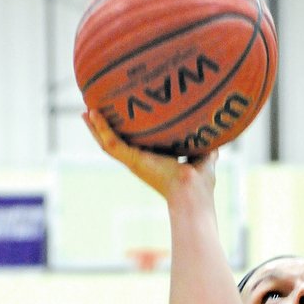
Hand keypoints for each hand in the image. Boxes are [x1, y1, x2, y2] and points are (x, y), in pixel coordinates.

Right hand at [83, 109, 216, 202]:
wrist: (193, 193)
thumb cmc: (200, 184)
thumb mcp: (204, 157)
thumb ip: (206, 146)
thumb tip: (217, 133)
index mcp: (153, 162)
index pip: (135, 145)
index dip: (126, 133)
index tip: (119, 119)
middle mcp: (140, 162)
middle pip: (115, 143)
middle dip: (103, 129)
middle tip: (92, 112)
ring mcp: (133, 162)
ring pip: (106, 143)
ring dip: (95, 127)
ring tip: (85, 111)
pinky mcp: (131, 161)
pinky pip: (110, 143)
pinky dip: (100, 128)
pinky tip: (92, 114)